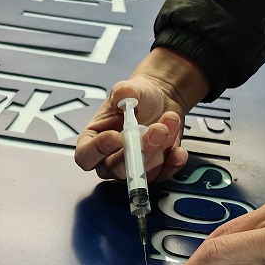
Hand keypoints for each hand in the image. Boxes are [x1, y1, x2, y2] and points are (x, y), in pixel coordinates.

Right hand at [75, 47, 209, 181]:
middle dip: (139, 150)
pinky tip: (178, 151)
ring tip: (169, 121)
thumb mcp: (129, 89)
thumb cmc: (137, 98)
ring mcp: (131, 168)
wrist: (160, 101)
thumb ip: (123, 91)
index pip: (86, 156)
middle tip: (155, 130)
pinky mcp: (152, 171)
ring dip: (160, 148)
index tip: (116, 136)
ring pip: (142, 172)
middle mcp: (109, 160)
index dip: (98, 151)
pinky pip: (161, 175)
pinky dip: (172, 163)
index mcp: (93, 141)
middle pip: (117, 169)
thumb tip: (122, 95)